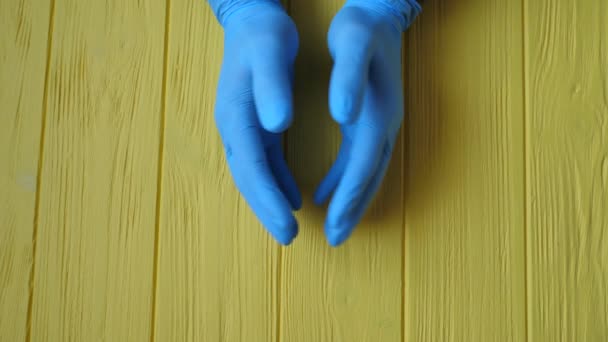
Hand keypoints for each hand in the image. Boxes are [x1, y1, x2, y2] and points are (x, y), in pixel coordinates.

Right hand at [213, 1, 300, 244]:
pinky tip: (292, 196)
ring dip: (269, 201)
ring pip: (253, 175)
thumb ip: (273, 87)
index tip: (288, 225)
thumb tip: (278, 125)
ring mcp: (241, 128)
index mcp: (237, 115)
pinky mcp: (253, 125)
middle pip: (248, 179)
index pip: (252, 167)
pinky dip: (276, 182)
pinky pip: (262, 162)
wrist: (251, 20)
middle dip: (266, 210)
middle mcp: (234, 127)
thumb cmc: (263, 35)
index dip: (269, 199)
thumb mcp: (271, 53)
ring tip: (288, 226)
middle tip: (289, 238)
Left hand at [315, 0, 419, 245]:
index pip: (362, 163)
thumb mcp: (350, 42)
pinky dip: (346, 180)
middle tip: (336, 240)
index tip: (333, 224)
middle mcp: (385, 123)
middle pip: (369, 176)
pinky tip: (328, 191)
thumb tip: (344, 114)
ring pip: (368, 173)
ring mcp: (382, 124)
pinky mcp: (373, 120)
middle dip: (353, 210)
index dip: (348, 195)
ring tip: (336, 226)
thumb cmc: (361, 27)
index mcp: (377, 111)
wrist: (380, 13)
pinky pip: (361, 159)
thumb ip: (347, 77)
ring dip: (352, 201)